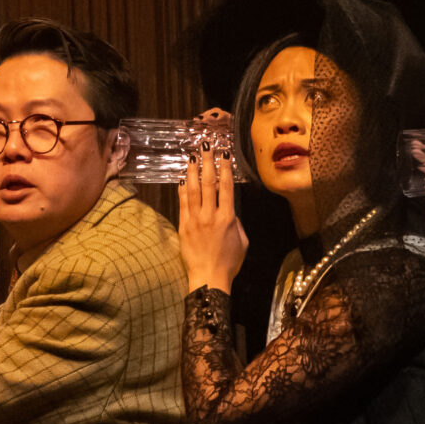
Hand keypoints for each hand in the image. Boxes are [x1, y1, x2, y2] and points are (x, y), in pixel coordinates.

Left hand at [179, 150, 247, 292]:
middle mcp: (210, 215)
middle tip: (205, 147)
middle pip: (208, 183)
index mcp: (227, 218)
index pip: (226, 187)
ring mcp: (195, 219)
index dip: (225, 169)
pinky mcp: (184, 226)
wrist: (209, 276)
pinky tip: (183, 178)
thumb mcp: (242, 241)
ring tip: (192, 157)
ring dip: (192, 171)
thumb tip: (229, 211)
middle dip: (207, 162)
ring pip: (192, 190)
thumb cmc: (230, 262)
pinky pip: (182, 203)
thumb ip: (236, 223)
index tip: (224, 155)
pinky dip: (182, 189)